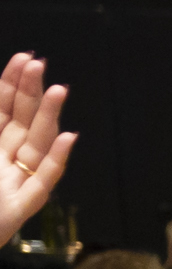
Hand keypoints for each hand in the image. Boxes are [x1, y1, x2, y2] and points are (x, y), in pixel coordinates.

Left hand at [0, 54, 75, 245]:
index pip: (1, 109)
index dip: (12, 84)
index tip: (25, 59)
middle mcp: (2, 161)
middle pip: (22, 122)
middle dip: (31, 93)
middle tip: (40, 65)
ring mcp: (13, 183)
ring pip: (36, 146)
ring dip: (48, 118)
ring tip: (58, 90)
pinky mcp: (19, 208)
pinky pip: (43, 182)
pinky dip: (56, 160)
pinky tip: (69, 138)